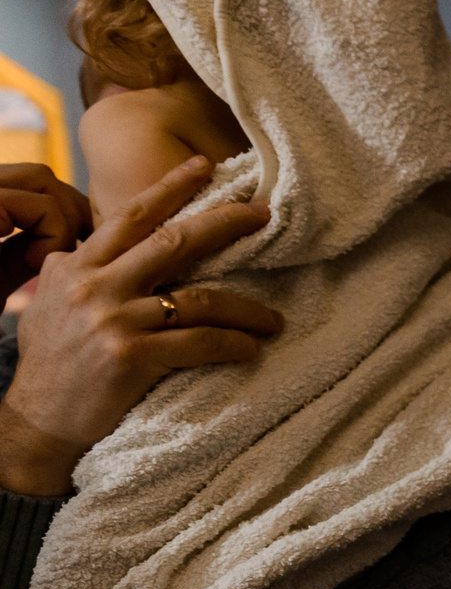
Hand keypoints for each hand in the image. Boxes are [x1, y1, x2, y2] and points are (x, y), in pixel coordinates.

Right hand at [0, 155, 277, 495]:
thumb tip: (83, 249)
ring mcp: (114, 321)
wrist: (37, 421)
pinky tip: (253, 349)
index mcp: (77, 267)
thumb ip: (72, 273)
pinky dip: (233, 344)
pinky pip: (200, 343)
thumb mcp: (48, 305)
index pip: (130, 217)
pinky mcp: (131, 357)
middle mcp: (95, 286)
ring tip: (274, 320)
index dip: (170, 189)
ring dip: (247, 308)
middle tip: (263, 214)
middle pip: (172, 241)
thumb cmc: (51, 364)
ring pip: (198, 298)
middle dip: (224, 223)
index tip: (205, 167)